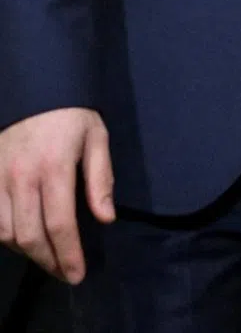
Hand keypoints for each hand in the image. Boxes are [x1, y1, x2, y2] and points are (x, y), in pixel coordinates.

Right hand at [0, 107, 114, 282]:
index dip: (69, 254)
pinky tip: (25, 239)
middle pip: (30, 236)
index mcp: (54, 167)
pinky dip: (7, 236)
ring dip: (27, 252)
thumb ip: (101, 179)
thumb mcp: (97, 138)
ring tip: (50, 258)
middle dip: (49, 261)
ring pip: (6, 233)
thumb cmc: (72, 116)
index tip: (78, 273)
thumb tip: (105, 218)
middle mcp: (21, 178)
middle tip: (66, 273)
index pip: (59, 223)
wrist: (35, 92)